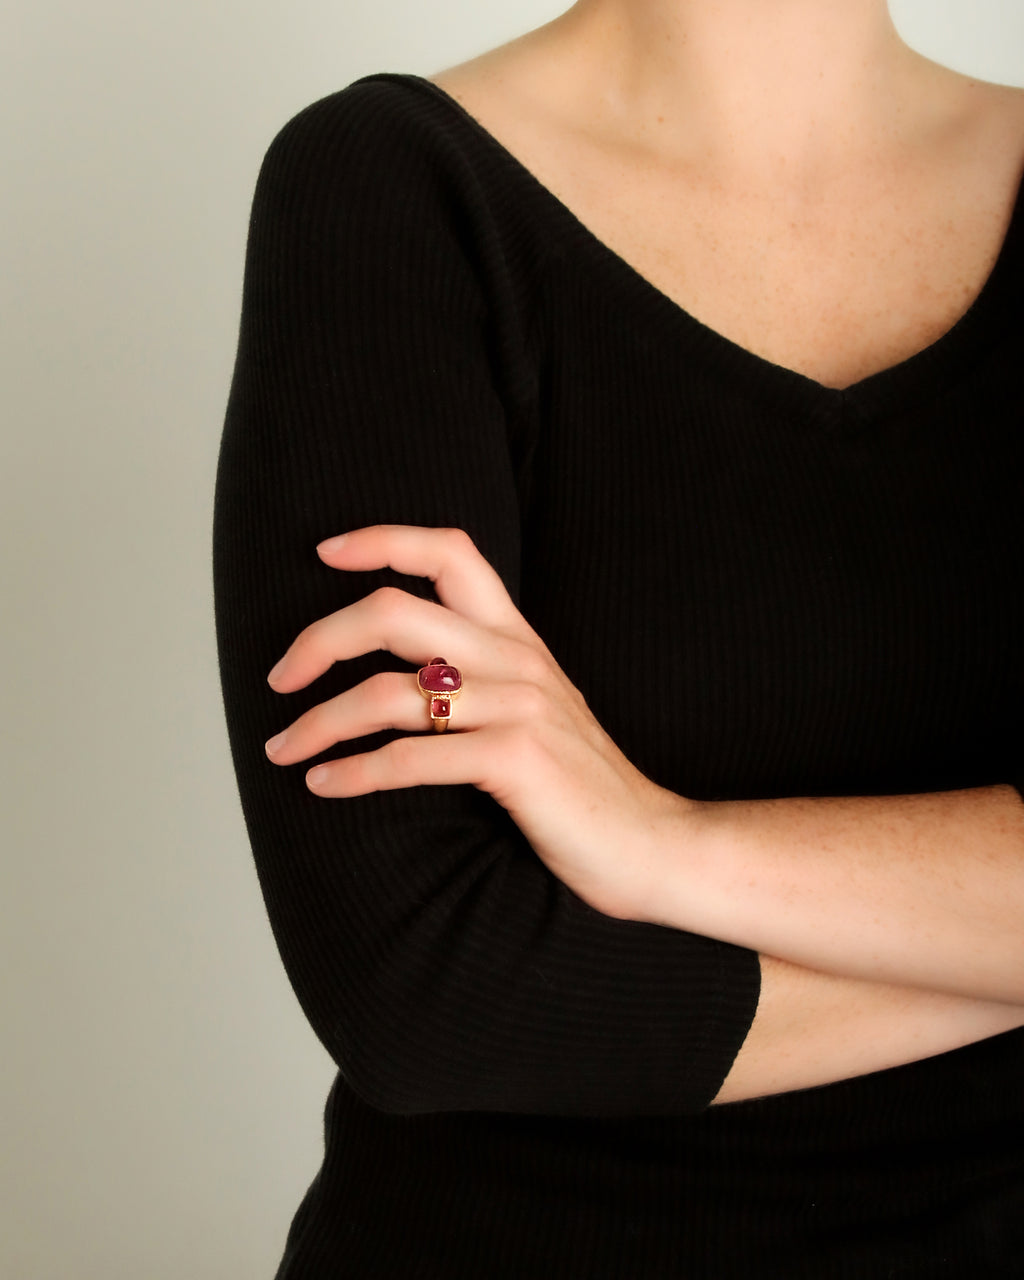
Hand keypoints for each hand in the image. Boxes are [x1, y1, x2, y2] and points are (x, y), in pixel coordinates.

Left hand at [263, 523, 691, 920]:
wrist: (651, 843)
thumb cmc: (582, 785)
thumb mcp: (536, 708)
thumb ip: (485, 677)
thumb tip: (402, 676)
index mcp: (519, 638)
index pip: (452, 552)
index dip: (384, 539)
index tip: (325, 550)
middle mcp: (516, 660)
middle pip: (393, 612)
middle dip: (319, 639)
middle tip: (279, 677)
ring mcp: (518, 707)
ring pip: (387, 693)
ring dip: (319, 721)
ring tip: (283, 748)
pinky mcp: (516, 759)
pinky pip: (411, 758)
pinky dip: (354, 772)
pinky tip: (324, 785)